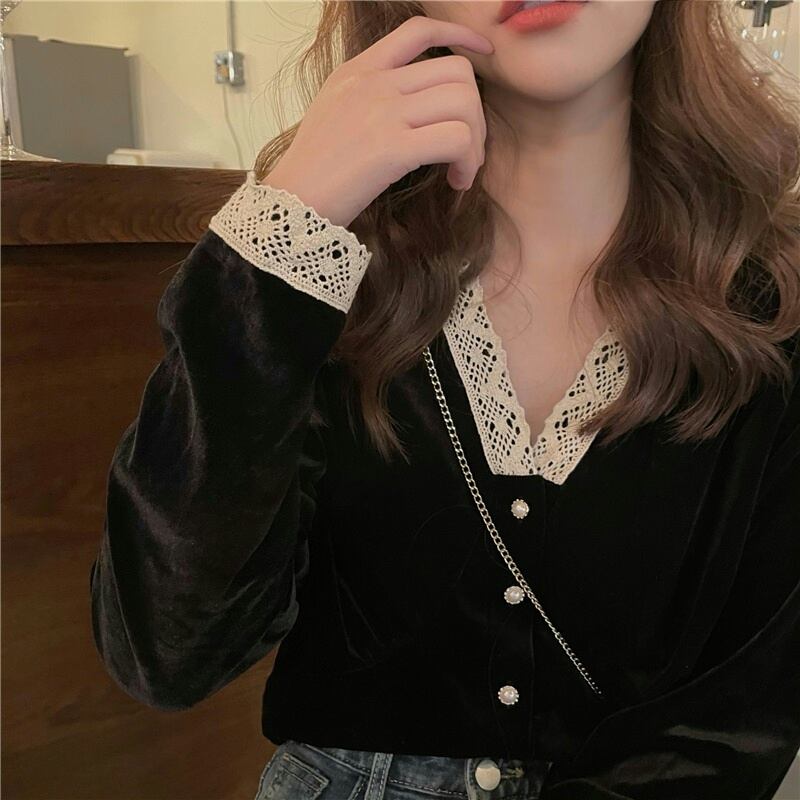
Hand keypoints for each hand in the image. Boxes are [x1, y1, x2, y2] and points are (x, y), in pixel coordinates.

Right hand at [262, 14, 493, 227]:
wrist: (293, 201)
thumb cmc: (315, 169)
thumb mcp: (334, 111)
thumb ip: (370, 95)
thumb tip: (416, 102)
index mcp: (359, 70)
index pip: (419, 31)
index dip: (460, 36)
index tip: (481, 55)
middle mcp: (374, 84)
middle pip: (457, 72)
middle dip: (475, 112)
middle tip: (467, 148)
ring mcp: (383, 113)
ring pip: (464, 104)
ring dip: (476, 142)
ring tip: (462, 170)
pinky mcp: (393, 149)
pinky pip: (456, 140)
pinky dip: (467, 163)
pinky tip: (456, 182)